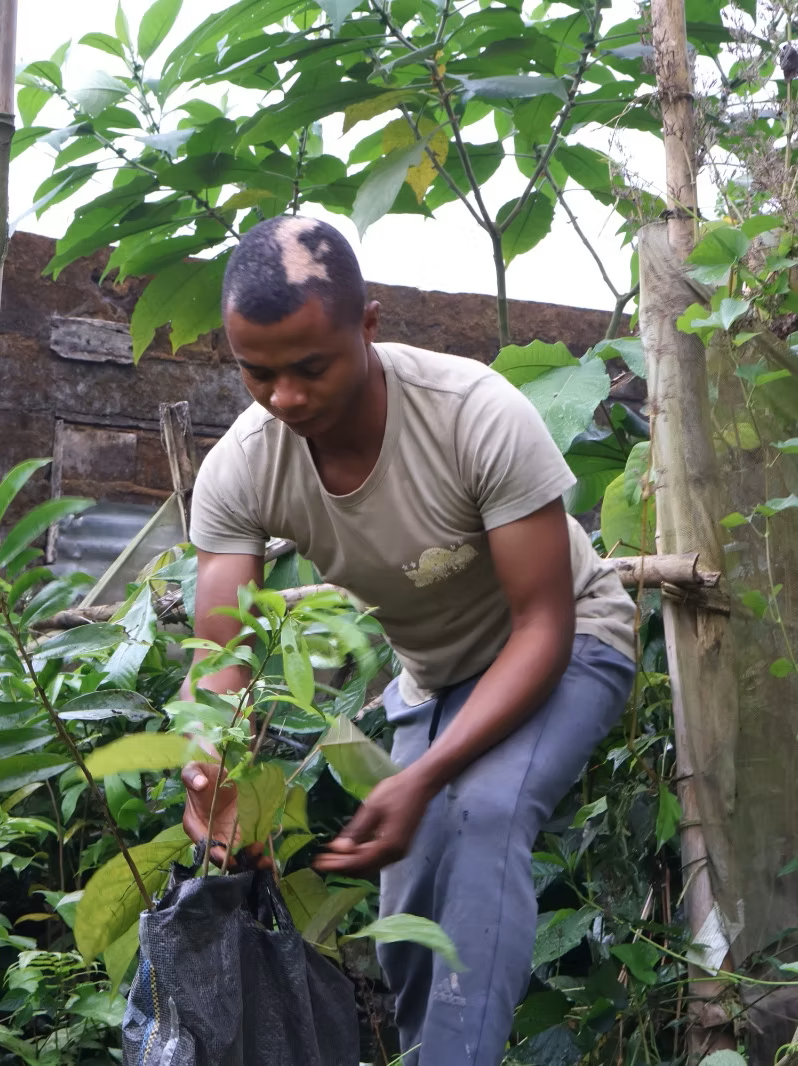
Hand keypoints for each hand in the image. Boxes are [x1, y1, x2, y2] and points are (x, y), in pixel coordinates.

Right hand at [181, 761, 270, 869]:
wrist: (221, 774)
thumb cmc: (205, 774)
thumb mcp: (195, 770)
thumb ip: (193, 776)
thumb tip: (200, 784)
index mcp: (195, 825)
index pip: (203, 844)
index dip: (214, 852)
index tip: (226, 855)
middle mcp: (211, 836)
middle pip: (221, 857)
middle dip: (236, 861)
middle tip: (253, 854)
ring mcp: (227, 837)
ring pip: (236, 856)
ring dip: (249, 861)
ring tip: (264, 861)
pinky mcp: (241, 833)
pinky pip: (248, 848)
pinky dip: (257, 856)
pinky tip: (268, 859)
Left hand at [314, 769, 435, 874]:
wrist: (419, 785)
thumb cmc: (395, 792)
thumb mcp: (372, 808)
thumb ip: (356, 830)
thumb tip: (339, 849)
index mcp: (388, 846)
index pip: (358, 862)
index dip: (337, 864)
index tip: (318, 863)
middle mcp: (395, 855)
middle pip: (364, 868)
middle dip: (341, 867)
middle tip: (320, 863)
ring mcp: (399, 852)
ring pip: (370, 866)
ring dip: (350, 864)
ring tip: (331, 859)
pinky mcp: (399, 847)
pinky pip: (377, 860)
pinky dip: (361, 858)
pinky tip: (349, 852)